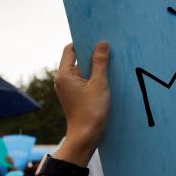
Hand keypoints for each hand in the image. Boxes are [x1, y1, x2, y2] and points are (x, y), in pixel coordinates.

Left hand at [54, 42, 111, 163]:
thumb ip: (100, 62)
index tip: (99, 39)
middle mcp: (63, 79)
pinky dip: (95, 77)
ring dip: (96, 67)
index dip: (84, 42)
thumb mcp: (99, 83)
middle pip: (77, 59)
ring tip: (112, 65)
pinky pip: (85, 80)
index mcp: (64, 74)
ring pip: (83, 70)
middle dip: (92, 54)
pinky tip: (108, 79)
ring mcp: (68, 88)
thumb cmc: (91, 110)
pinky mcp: (75, 95)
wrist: (86, 136)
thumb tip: (102, 43)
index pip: (71, 49)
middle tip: (109, 50)